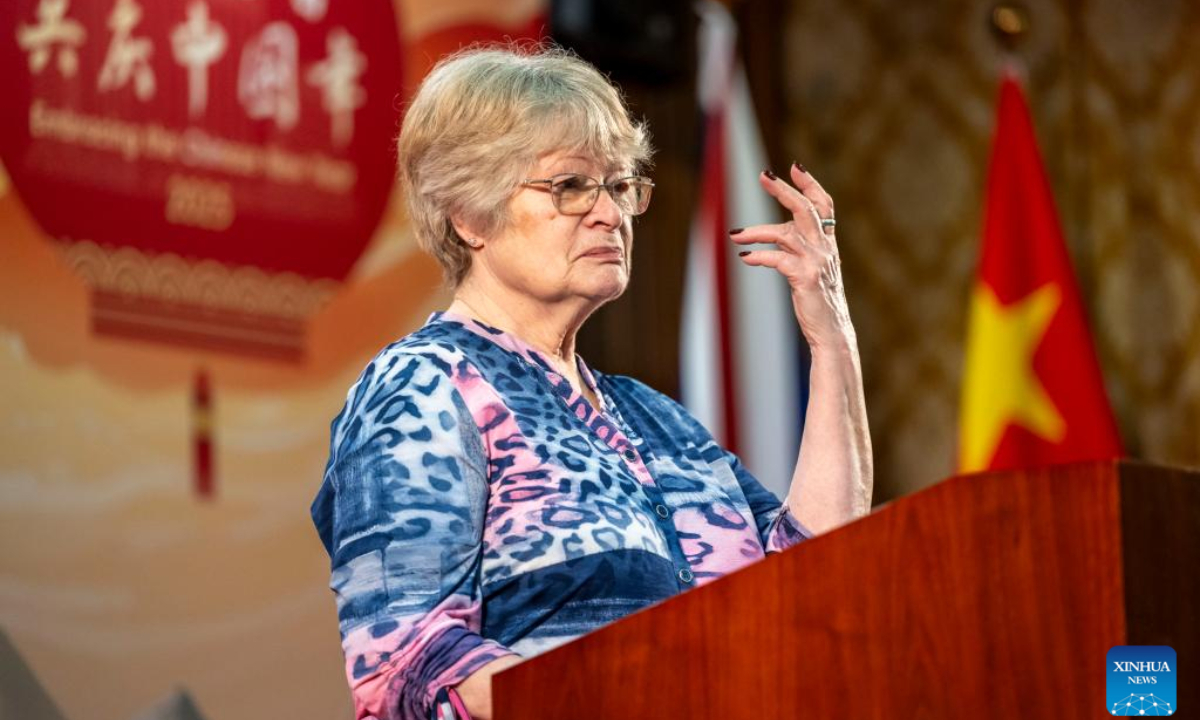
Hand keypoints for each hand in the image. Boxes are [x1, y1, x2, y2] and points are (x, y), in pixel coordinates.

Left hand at [730, 164, 853, 351]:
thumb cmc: (819, 301)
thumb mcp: (813, 269)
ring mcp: (817, 262)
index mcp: (828, 243)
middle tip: (763, 175)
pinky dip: (759, 256)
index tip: (794, 166)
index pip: (824, 205)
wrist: (832, 331)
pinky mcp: (805, 278)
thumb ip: (798, 250)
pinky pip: (778, 259)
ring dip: (757, 231)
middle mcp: (825, 248)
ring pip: (785, 233)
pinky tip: (745, 257)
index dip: (810, 185)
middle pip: (806, 209)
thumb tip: (771, 237)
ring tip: (735, 234)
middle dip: (784, 190)